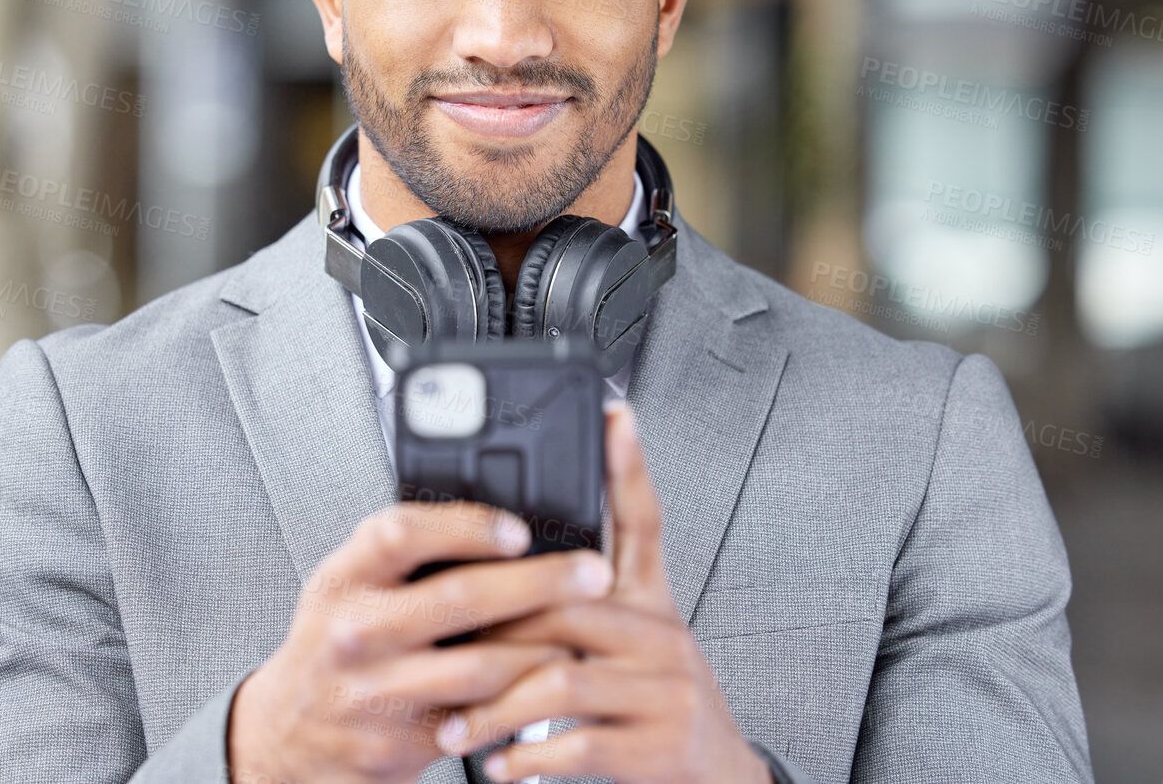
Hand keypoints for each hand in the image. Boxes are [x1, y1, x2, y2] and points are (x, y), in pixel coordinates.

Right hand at [227, 497, 615, 783]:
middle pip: (460, 598)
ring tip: (584, 626)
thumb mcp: (348, 583)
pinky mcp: (403, 741)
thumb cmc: (334, 643)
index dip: (466, 526)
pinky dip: (522, 695)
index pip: (402, 534)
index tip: (518, 528)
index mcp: (343, 579)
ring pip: (482, 666)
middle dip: (541, 583)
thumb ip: (404, 552)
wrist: (291, 734)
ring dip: (545, 646)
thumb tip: (494, 516)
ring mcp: (378, 691)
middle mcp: (356, 632)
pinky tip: (548, 676)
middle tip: (592, 571)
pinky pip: (480, 715)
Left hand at [433, 403, 771, 783]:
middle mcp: (663, 637)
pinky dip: (528, 757)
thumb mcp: (636, 645)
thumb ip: (584, 608)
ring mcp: (667, 691)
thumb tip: (509, 578)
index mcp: (650, 605)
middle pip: (568, 605)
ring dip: (496, 708)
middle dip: (495, 631)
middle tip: (443, 649)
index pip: (642, 521)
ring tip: (459, 724)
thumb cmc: (659, 712)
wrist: (720, 783)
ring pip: (563, 679)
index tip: (612, 415)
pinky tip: (500, 765)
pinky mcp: (662, 746)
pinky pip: (580, 742)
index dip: (628, 466)